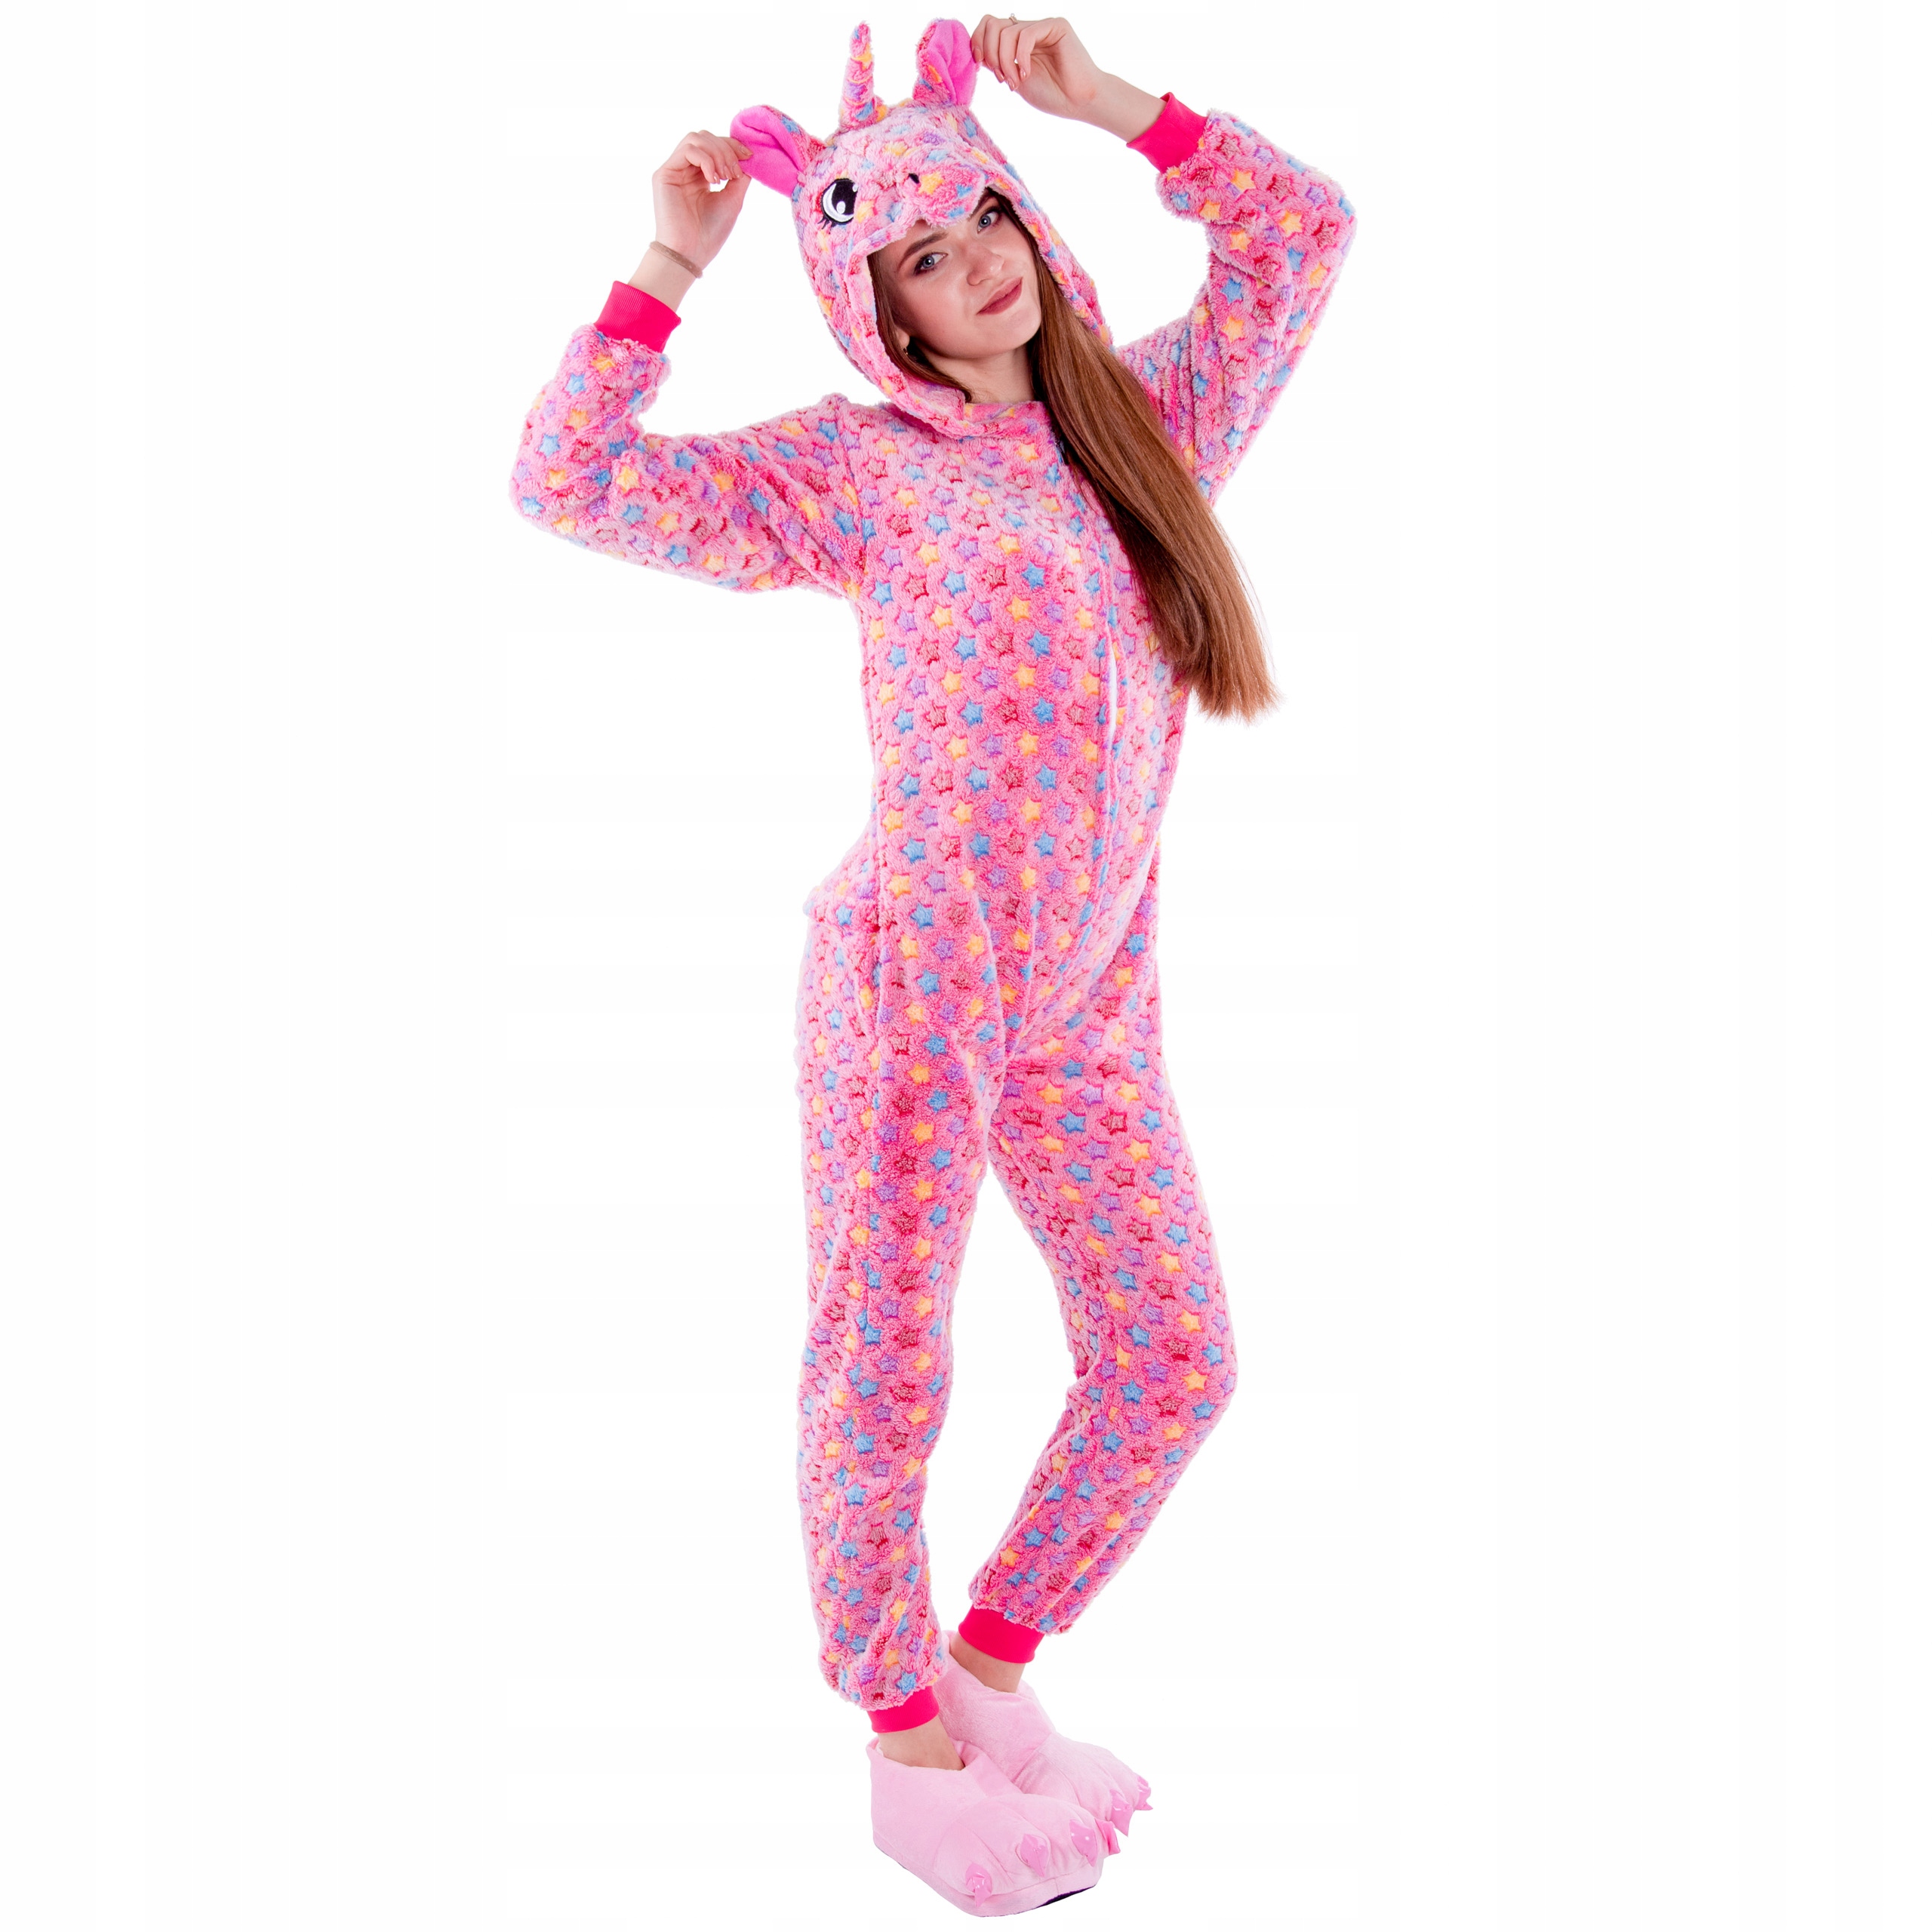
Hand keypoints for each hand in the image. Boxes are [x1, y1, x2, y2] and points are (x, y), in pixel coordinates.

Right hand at [650, 129, 754, 269]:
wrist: (691, 253)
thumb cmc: (711, 232)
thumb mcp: (733, 199)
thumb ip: (739, 175)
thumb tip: (748, 155)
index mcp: (700, 175)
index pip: (714, 145)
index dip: (732, 145)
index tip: (748, 156)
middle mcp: (685, 170)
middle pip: (705, 137)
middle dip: (726, 149)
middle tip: (734, 173)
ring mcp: (673, 170)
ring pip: (696, 138)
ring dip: (717, 153)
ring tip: (725, 177)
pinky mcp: (664, 174)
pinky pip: (688, 150)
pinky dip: (706, 160)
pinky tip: (713, 180)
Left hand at [968, 14, 1105, 119]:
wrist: (1079, 102)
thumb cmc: (1052, 95)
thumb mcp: (1014, 79)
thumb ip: (997, 63)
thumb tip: (977, 51)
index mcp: (1018, 41)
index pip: (988, 25)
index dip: (978, 42)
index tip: (980, 64)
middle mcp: (1029, 29)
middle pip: (992, 24)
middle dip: (989, 53)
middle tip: (1001, 78)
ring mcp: (1042, 26)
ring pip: (1006, 31)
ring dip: (1004, 62)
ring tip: (1015, 82)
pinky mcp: (1056, 26)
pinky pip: (1025, 35)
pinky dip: (1020, 58)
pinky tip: (1027, 75)